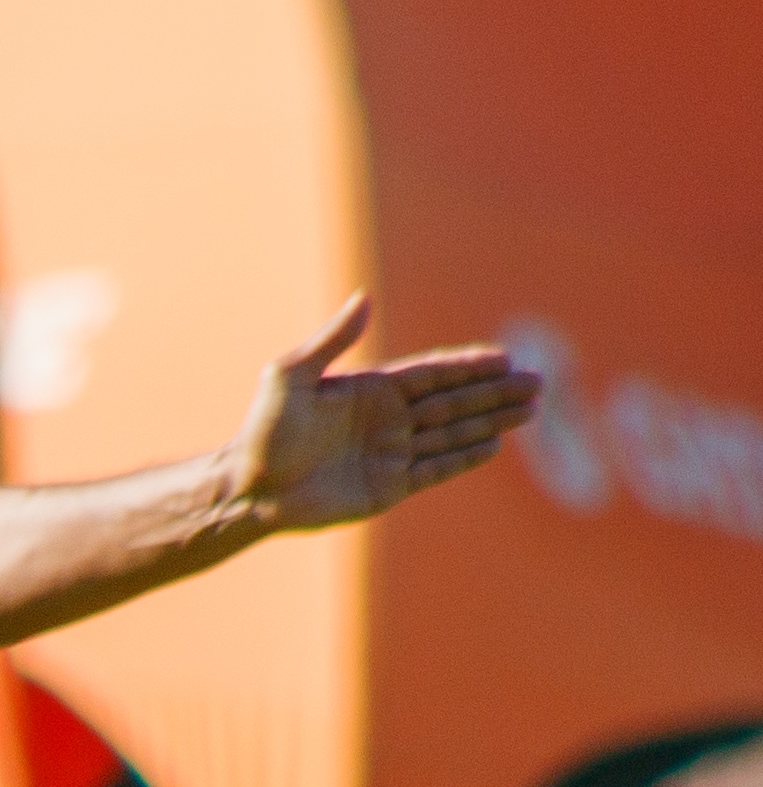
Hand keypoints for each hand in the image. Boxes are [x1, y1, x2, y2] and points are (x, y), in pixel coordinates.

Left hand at [227, 294, 539, 534]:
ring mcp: (388, 454)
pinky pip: (433, 469)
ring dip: (490, 421)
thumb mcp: (290, 377)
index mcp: (370, 390)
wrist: (248, 489)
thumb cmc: (261, 432)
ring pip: (451, 433)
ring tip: (530, 411)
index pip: (432, 373)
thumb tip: (363, 297)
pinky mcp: (386, 488)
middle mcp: (385, 420)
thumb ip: (331, 341)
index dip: (468, 366)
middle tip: (538, 383)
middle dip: (495, 392)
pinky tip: (493, 446)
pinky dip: (462, 458)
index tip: (505, 358)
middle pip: (453, 401)